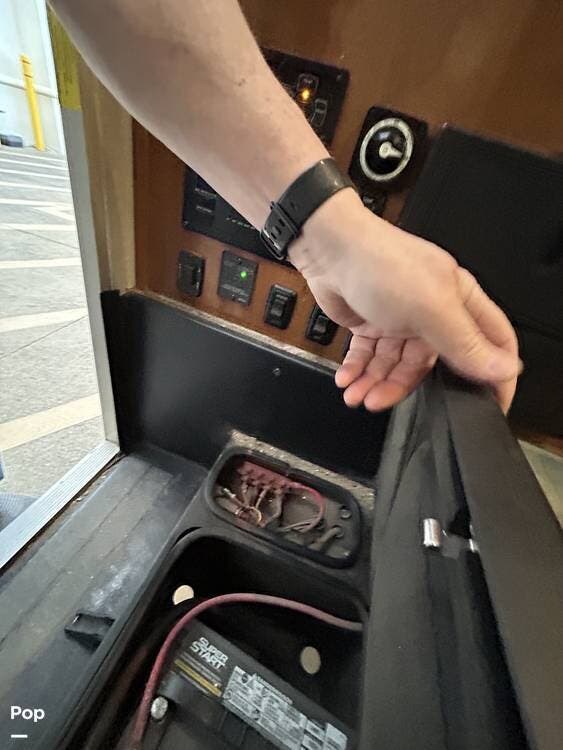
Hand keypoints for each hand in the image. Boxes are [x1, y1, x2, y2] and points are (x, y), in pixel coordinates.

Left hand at [289, 189, 518, 413]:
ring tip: (357, 395)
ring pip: (394, 364)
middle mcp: (434, 311)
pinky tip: (347, 379)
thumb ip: (465, 343)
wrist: (329, 248)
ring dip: (375, 382)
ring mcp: (401, 318)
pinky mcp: (371, 322)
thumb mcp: (432, 308)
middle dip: (405, 386)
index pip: (492, 343)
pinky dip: (358, 370)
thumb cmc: (382, 264)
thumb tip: (503, 369)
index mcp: (460, 301)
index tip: (493, 405)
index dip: (496, 375)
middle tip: (383, 401)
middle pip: (431, 364)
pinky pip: (369, 356)